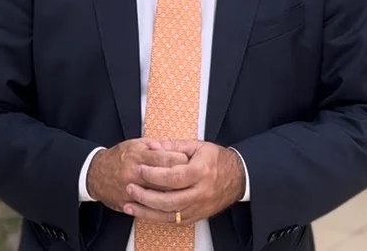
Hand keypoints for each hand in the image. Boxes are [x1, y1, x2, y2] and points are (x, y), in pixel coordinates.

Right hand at [86, 139, 189, 211]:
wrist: (95, 175)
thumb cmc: (118, 157)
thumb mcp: (134, 144)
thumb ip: (153, 144)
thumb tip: (169, 145)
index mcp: (137, 155)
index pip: (166, 159)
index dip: (181, 159)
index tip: (190, 159)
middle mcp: (134, 173)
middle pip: (166, 178)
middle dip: (182, 177)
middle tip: (192, 176)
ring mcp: (131, 190)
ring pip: (160, 195)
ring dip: (175, 193)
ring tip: (184, 189)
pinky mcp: (129, 203)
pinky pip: (150, 208)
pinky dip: (163, 206)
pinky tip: (172, 202)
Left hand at [122, 139, 245, 224]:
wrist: (237, 177)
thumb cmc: (215, 159)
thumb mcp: (196, 145)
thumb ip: (173, 146)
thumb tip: (152, 146)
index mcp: (201, 172)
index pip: (174, 177)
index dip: (154, 175)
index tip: (140, 169)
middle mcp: (201, 192)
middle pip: (169, 200)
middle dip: (146, 196)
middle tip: (130, 187)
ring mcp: (199, 207)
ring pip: (169, 215)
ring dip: (146, 212)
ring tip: (129, 204)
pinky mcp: (196, 217)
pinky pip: (174, 221)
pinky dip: (156, 218)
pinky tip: (143, 213)